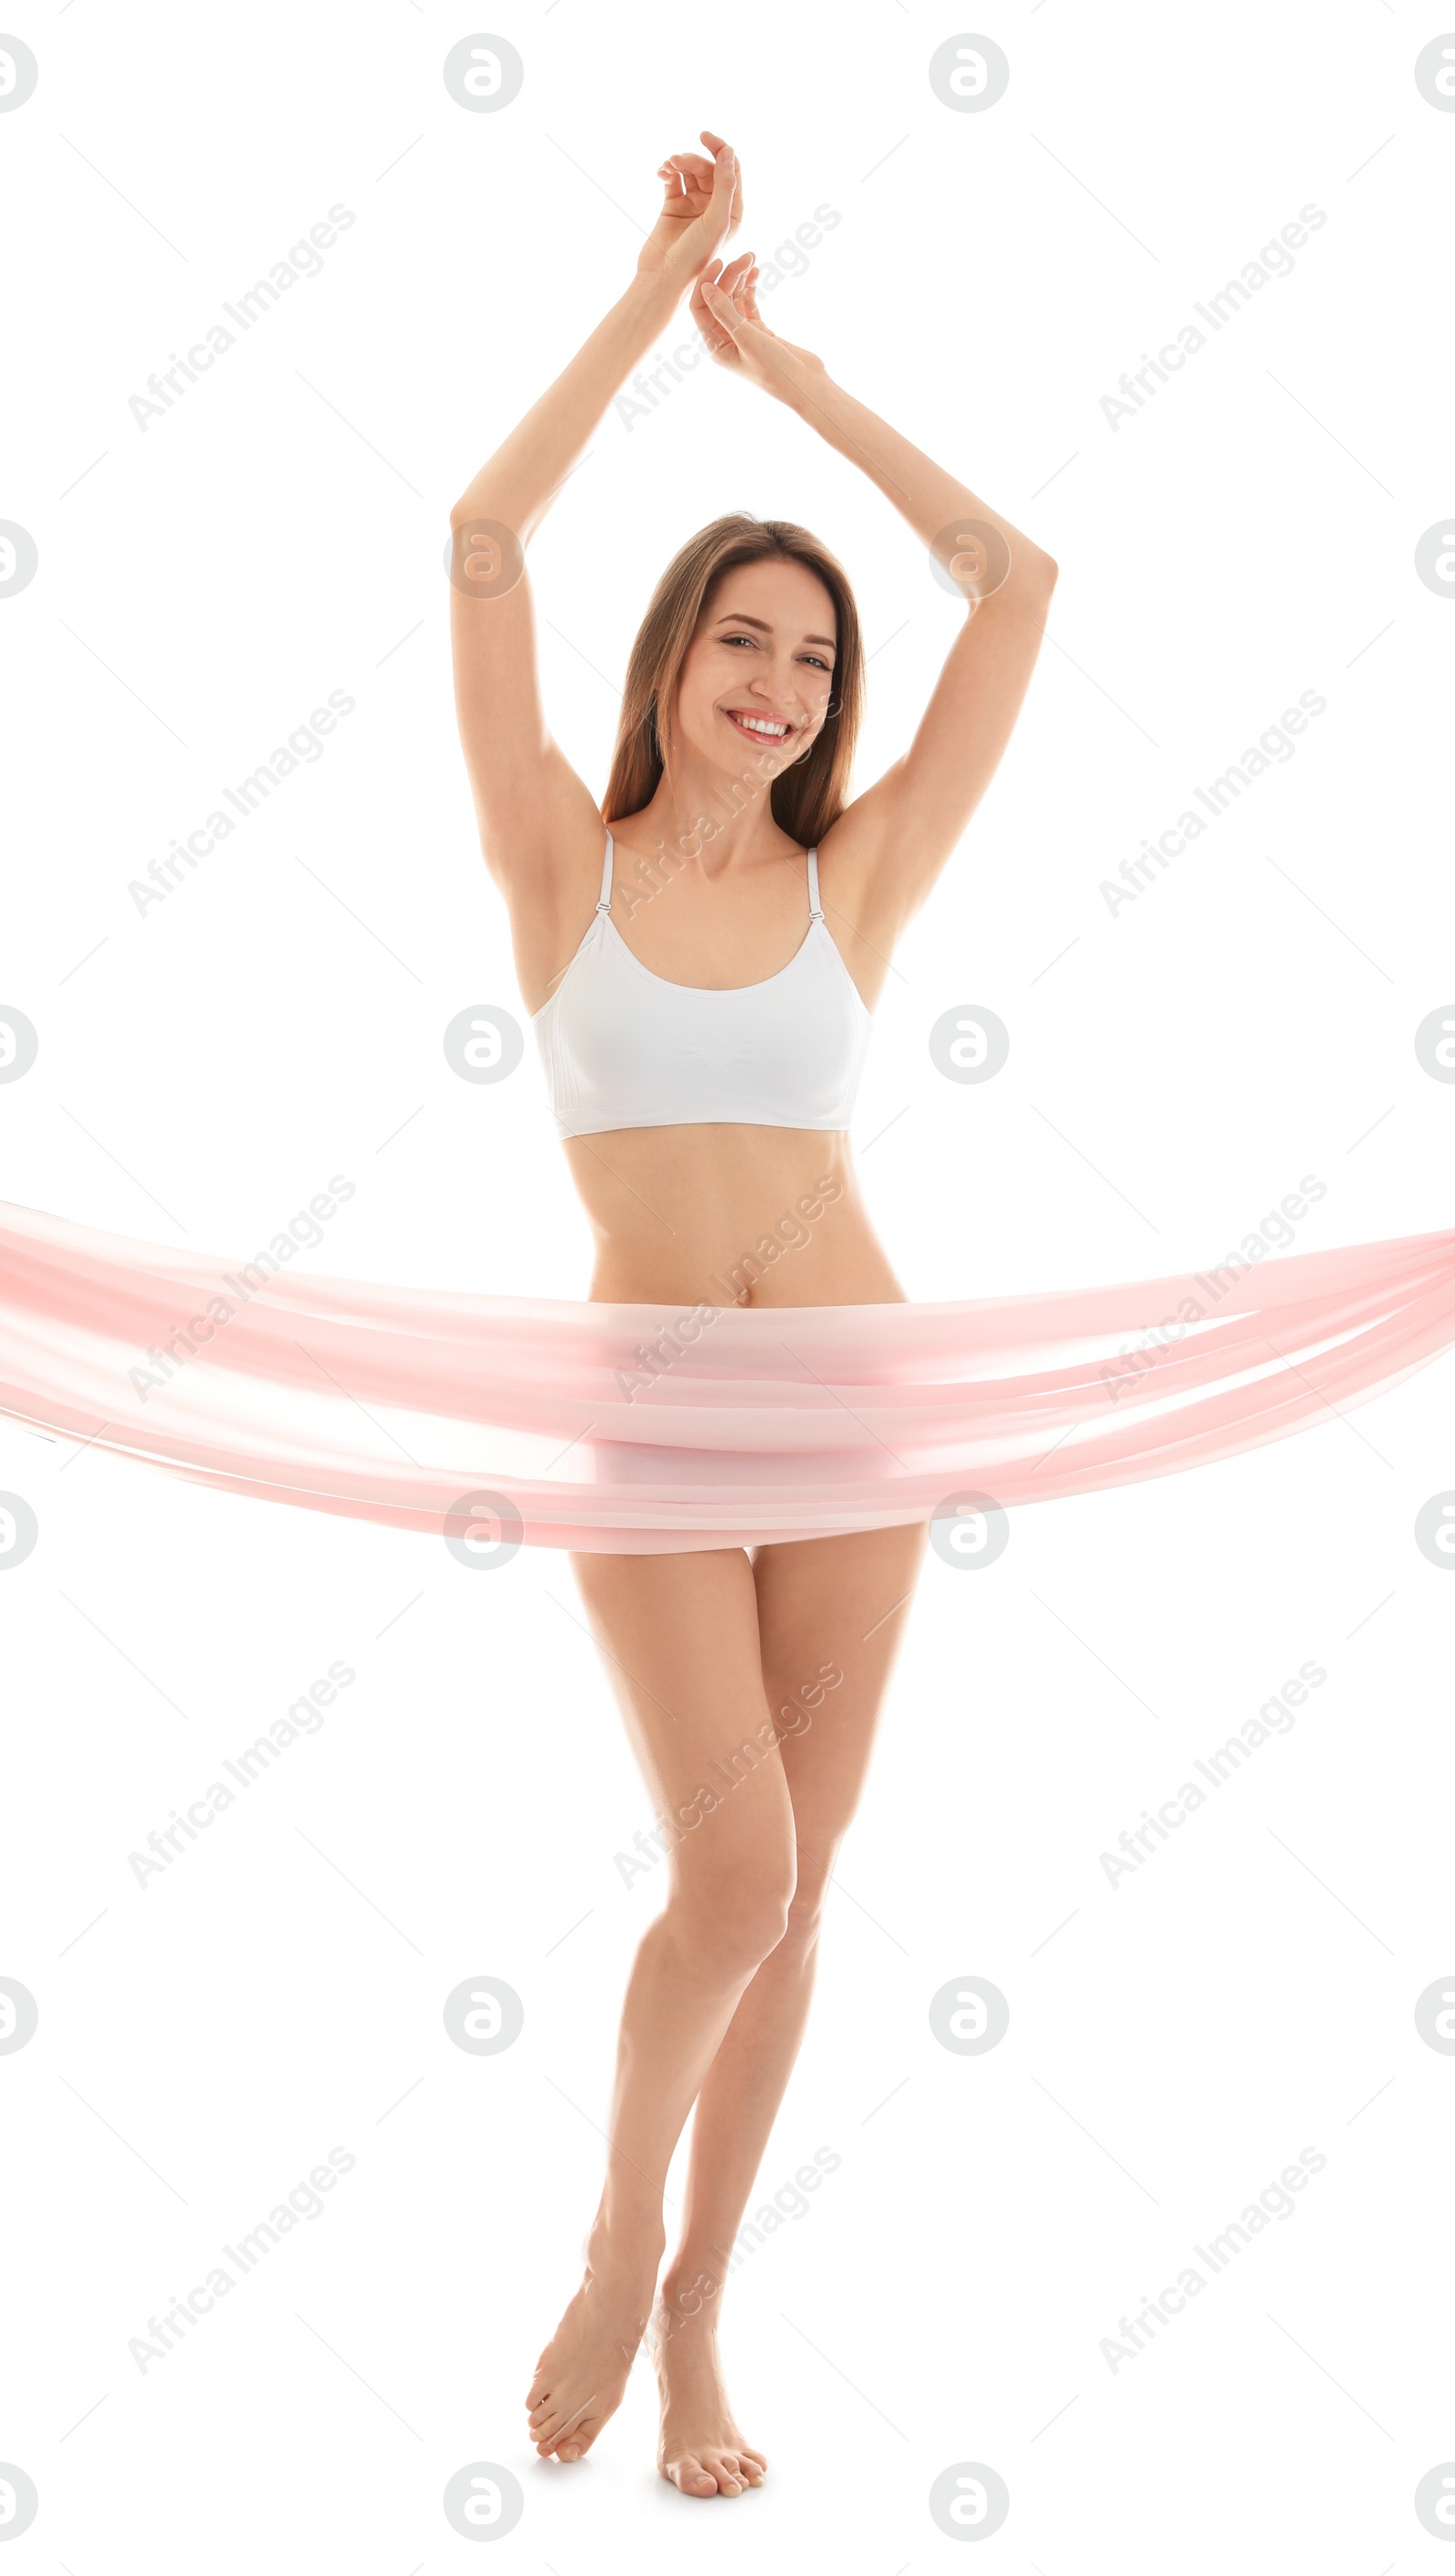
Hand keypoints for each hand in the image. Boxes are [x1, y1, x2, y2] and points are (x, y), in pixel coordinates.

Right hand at [636, 131, 742, 295]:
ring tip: (667, 167)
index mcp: (732, 211)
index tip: (704, 137)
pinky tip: (661, 172)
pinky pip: (673, 179)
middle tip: (676, 161)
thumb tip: (728, 151)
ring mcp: (694, 206)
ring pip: (690, 171)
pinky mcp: (674, 206)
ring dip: (678, 163)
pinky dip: (668, 171)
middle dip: (693, 160)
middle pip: (708, 168)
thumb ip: (724, 185)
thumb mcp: (716, 219)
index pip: (731, 169)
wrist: (663, 278)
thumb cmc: (695, 256)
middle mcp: (715, 207)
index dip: (720, 149)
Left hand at [689, 255, 826, 403]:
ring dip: (740, 278)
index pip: (700, 309)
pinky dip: (751, 288)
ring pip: (734, 299)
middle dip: (729, 276)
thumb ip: (726, 312)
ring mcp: (742, 334)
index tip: (720, 262)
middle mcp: (725, 340)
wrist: (805, 385)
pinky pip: (748, 304)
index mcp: (715, 347)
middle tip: (745, 257)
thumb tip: (706, 287)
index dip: (706, 283)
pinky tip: (756, 272)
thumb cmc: (775, 370)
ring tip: (752, 258)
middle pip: (718, 300)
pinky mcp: (758, 331)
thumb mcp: (748, 338)